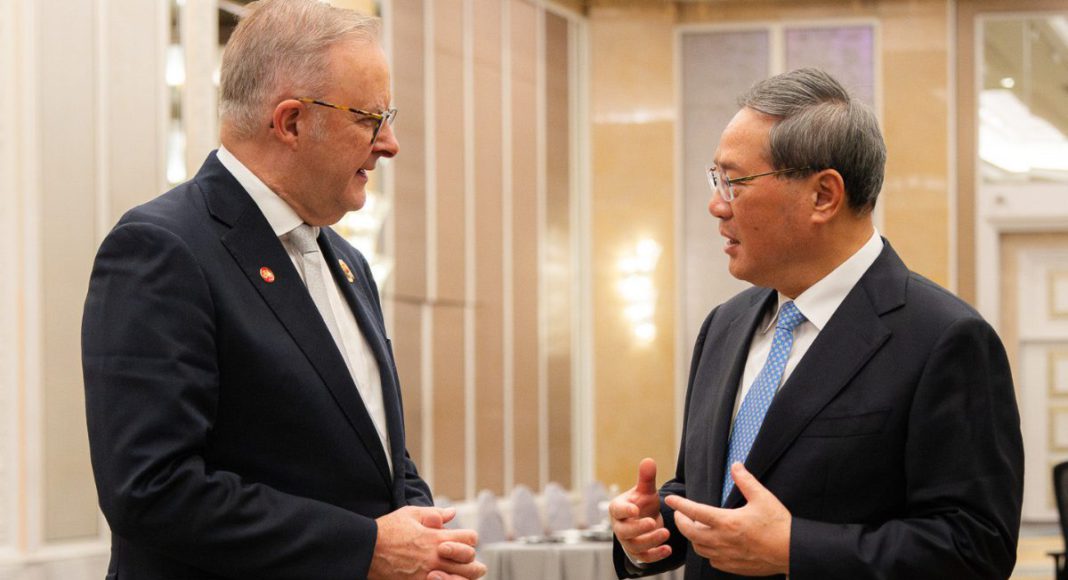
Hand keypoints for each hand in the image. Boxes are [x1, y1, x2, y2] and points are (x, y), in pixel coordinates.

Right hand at [368, 506, 485, 579]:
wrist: (366, 550)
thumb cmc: (387, 530)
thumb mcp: (410, 514)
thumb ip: (434, 514)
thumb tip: (452, 513)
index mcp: (436, 537)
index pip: (469, 539)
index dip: (470, 539)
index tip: (465, 540)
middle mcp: (436, 556)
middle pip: (470, 563)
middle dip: (474, 563)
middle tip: (475, 565)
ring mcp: (428, 573)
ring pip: (460, 579)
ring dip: (464, 577)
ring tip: (465, 576)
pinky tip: (445, 579)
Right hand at [608, 458, 670, 563]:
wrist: (645, 520)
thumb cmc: (642, 504)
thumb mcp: (645, 491)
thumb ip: (646, 478)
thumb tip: (649, 460)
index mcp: (618, 509)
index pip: (617, 510)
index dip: (625, 510)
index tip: (635, 509)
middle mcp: (620, 527)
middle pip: (624, 531)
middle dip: (638, 528)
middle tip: (653, 522)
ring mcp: (628, 541)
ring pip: (635, 545)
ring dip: (650, 541)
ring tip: (666, 533)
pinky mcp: (638, 552)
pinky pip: (644, 557)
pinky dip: (656, 555)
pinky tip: (668, 549)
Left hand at [664, 462, 789, 575]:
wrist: (792, 551)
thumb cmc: (778, 525)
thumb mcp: (763, 497)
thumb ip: (746, 480)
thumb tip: (736, 465)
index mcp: (727, 522)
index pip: (694, 512)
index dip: (680, 504)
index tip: (670, 499)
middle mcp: (722, 540)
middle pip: (690, 532)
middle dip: (680, 521)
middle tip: (680, 514)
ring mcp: (726, 556)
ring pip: (699, 548)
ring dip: (693, 537)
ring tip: (695, 527)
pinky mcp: (733, 566)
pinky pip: (712, 560)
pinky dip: (707, 551)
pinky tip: (711, 544)